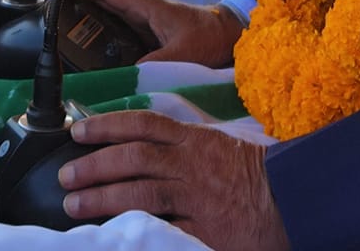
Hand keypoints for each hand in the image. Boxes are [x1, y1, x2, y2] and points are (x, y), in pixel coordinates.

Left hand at [59, 111, 286, 249]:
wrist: (293, 196)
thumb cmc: (255, 173)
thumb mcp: (217, 146)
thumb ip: (181, 145)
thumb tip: (140, 146)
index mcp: (194, 139)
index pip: (143, 124)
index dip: (107, 125)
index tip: (78, 130)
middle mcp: (191, 164)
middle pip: (134, 158)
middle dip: (95, 164)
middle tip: (66, 175)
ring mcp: (196, 197)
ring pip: (141, 192)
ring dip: (103, 197)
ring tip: (74, 205)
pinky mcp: (204, 228)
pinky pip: (164, 228)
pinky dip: (138, 230)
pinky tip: (114, 234)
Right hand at [69, 0, 241, 66]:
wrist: (232, 37)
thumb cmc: (211, 38)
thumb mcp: (183, 54)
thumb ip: (157, 64)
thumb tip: (128, 77)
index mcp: (148, 7)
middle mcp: (145, 12)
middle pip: (106, 3)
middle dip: (81, 5)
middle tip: (56, 15)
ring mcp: (148, 23)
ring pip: (113, 18)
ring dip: (93, 21)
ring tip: (68, 35)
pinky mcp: (153, 36)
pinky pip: (124, 33)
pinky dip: (108, 38)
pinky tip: (97, 55)